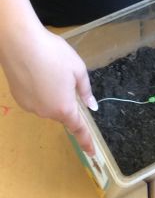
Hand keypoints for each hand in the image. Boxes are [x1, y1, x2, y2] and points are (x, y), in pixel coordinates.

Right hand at [0, 25, 96, 154]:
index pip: (78, 128)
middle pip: (63, 112)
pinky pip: (37, 99)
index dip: (86, 141)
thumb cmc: (55, 55)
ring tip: (51, 68)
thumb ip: (85, 91)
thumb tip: (91, 105)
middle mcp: (45, 112)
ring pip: (49, 105)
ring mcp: (29, 107)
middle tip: (67, 74)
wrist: (21, 44)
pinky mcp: (19, 99)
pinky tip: (39, 72)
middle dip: (68, 99)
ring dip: (54, 93)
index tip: (92, 153)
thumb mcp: (78, 70)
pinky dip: (41, 89)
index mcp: (64, 107)